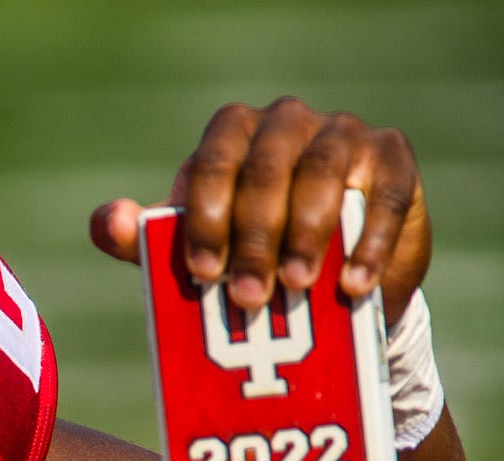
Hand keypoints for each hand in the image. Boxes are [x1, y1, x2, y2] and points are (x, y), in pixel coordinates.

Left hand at [90, 96, 431, 320]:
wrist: (327, 276)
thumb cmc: (247, 252)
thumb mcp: (196, 249)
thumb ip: (147, 239)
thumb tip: (110, 224)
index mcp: (232, 134)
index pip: (213, 161)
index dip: (206, 216)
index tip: (202, 273)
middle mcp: (287, 122)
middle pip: (266, 168)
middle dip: (253, 236)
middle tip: (246, 296)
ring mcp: (344, 135)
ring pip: (321, 173)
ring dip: (305, 234)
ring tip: (294, 287)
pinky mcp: (393, 160)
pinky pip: (385, 194)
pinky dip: (368, 242)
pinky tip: (351, 285)